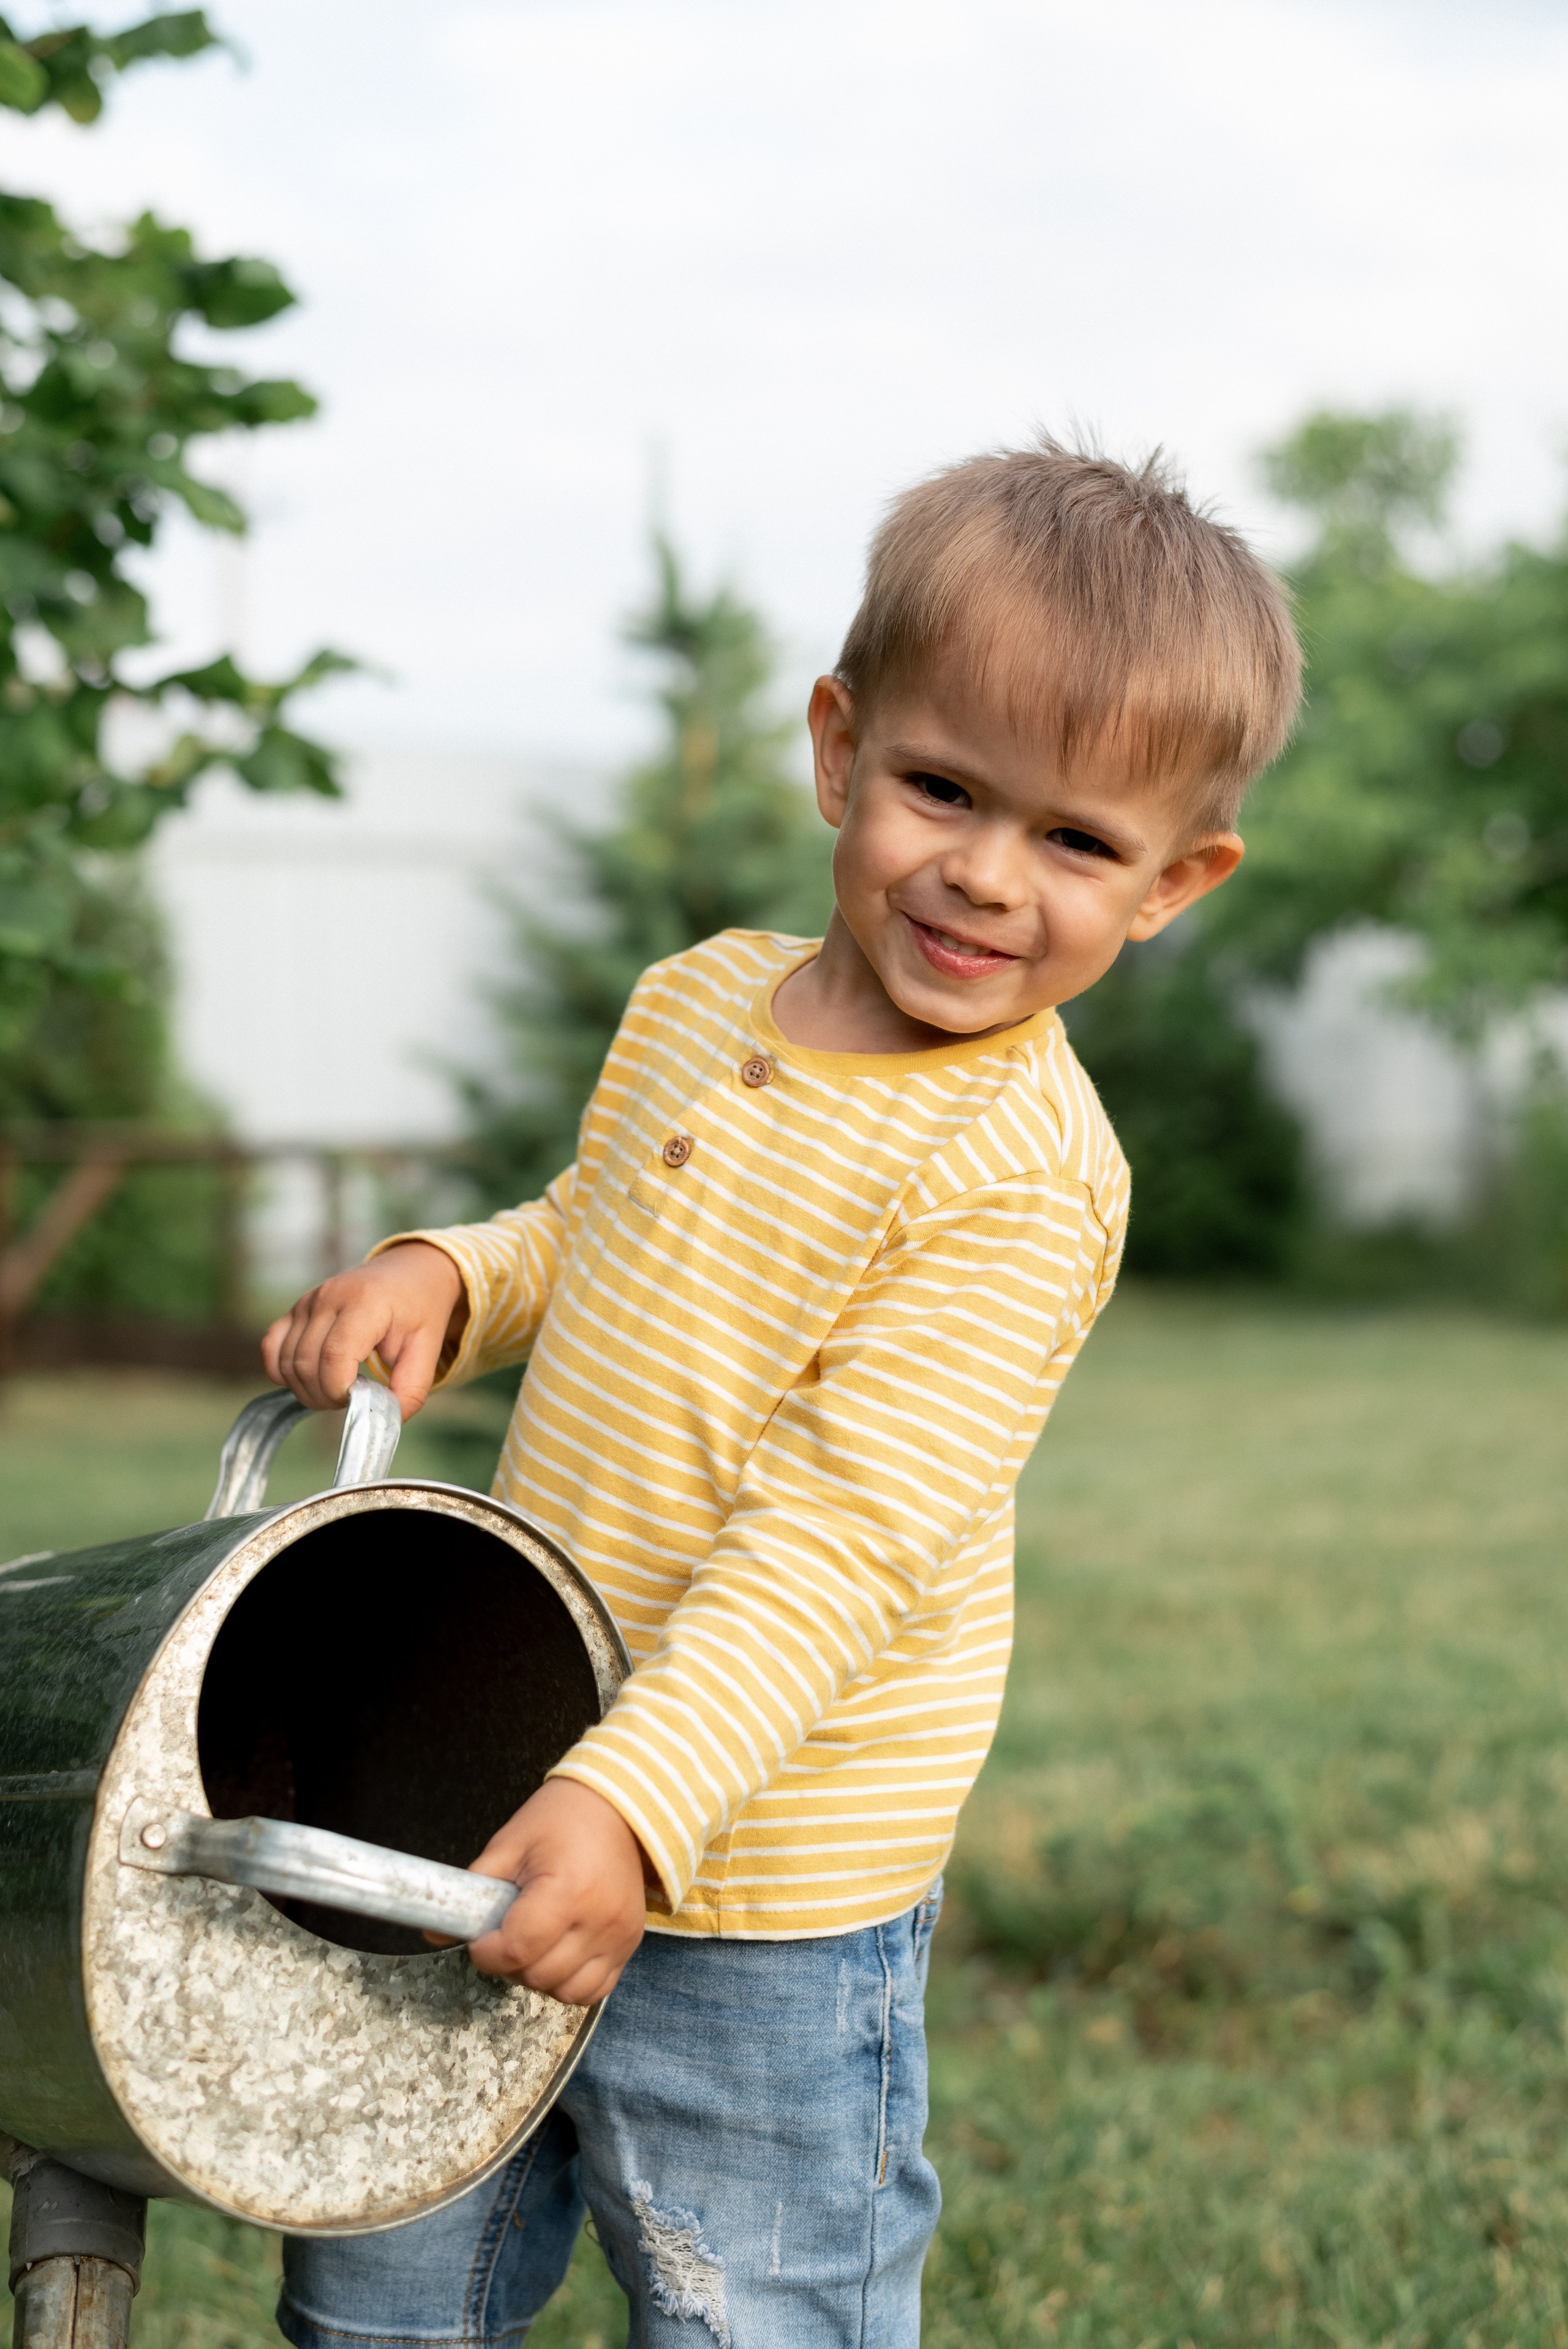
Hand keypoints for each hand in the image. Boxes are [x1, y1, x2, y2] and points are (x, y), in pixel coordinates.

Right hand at [260, 1241, 466, 1418]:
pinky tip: (310, 1378)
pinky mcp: (296, 1309)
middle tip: (351, 1399)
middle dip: (324, 1396)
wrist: (408, 1273)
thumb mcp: (428, 1350)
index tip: (357, 1400)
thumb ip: (411, 1390)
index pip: (334, 1355)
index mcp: (366, 1303)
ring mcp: (308, 1301)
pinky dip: (283, 1372)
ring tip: (337, 1389)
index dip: (338, 1389)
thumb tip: (384, 1422)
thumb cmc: (419, 1311)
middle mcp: (329, 1297)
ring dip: (306, 1389)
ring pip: (286, 1361)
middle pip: (306, 1364)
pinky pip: (272, 1347)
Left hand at [461, 1779, 648, 2003]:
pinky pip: (594, 1990)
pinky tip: (559, 1955)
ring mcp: (619, 1936)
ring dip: (539, 1976)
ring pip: (565, 1991)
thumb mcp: (509, 1843)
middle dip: (509, 1964)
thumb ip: (472, 1889)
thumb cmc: (559, 1819)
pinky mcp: (631, 1943)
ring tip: (532, 1944)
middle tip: (503, 1937)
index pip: (518, 1949)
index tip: (479, 1939)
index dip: (487, 1953)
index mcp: (567, 1890)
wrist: (618, 1807)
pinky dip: (570, 1983)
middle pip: (538, 1974)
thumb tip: (434, 1932)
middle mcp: (598, 1920)